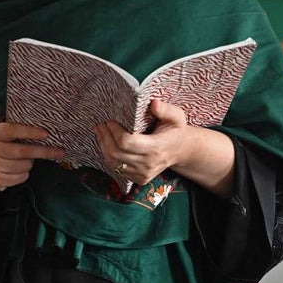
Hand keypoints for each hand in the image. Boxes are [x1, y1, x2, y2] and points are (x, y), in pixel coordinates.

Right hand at [0, 123, 64, 190]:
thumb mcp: (2, 133)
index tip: (46, 134)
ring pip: (22, 166)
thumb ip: (17, 131)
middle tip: (59, 152)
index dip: (30, 132)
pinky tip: (20, 170)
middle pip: (21, 151)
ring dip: (30, 164)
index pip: (12, 130)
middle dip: (43, 152)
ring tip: (26, 160)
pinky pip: (19, 178)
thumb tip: (45, 133)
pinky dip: (24, 174)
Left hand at [95, 100, 235, 196]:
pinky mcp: (139, 179)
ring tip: (101, 133)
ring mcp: (144, 174)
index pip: (127, 142)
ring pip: (113, 163)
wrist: (181, 150)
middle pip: (116, 153)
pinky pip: (117, 170)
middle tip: (101, 125)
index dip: (114, 131)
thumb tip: (154, 104)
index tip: (110, 121)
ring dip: (104, 147)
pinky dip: (108, 157)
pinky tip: (107, 145)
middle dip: (105, 137)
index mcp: (156, 147)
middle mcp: (149, 163)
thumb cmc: (176, 130)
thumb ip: (165, 109)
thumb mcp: (176, 116)